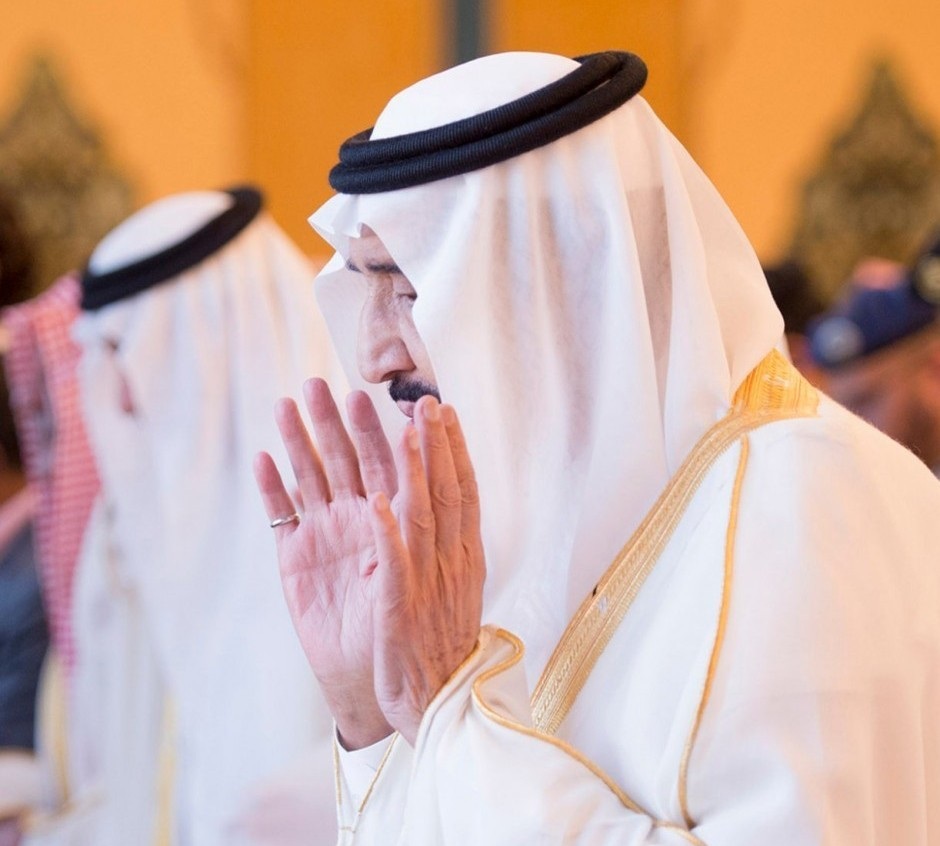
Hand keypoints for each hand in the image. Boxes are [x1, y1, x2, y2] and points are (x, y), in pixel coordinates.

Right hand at [254, 379, 394, 748]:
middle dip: (338, 421)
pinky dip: (272, 487)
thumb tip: (395, 492)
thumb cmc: (406, 630)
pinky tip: (264, 458)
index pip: (399, 464)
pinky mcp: (296, 556)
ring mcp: (327, 532)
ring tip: (288, 402)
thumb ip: (401, 538)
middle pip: (351, 458)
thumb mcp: (412, 583)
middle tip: (324, 384)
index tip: (395, 398)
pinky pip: (281, 513)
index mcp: (398, 519)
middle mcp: (363, 517)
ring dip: (300, 440)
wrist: (375, 678)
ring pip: (313, 474)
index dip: (397, 432)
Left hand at [367, 396, 485, 744]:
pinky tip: (377, 500)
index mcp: (463, 555)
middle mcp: (450, 562)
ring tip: (403, 429)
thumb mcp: (455, 585)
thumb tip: (447, 504)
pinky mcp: (398, 608)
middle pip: (445, 492)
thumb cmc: (440, 639)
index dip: (454, 449)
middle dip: (436, 444)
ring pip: (421, 515)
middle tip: (427, 401)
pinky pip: (393, 564)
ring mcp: (426, 583)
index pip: (463, 491)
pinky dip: (387, 532)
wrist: (437, 702)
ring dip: (412, 470)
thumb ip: (450, 544)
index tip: (445, 410)